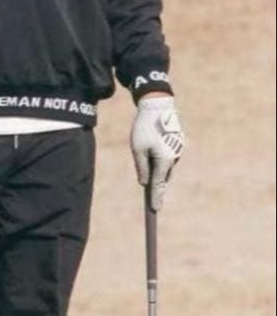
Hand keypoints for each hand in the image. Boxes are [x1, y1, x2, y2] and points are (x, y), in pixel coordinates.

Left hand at [130, 96, 183, 210]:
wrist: (158, 105)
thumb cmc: (144, 127)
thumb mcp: (138, 149)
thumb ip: (141, 167)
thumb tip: (144, 183)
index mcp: (164, 160)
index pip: (158, 184)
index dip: (156, 198)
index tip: (155, 210)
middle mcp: (174, 157)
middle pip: (163, 178)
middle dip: (157, 187)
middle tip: (153, 203)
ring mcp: (177, 150)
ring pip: (166, 168)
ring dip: (159, 173)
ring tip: (151, 176)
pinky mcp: (177, 144)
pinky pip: (168, 158)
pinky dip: (162, 163)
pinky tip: (156, 160)